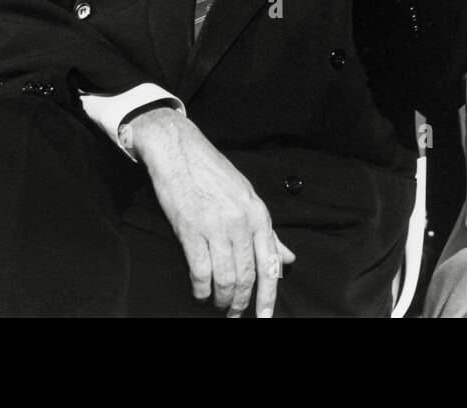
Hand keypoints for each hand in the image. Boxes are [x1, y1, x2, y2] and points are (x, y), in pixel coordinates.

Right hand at [130, 108, 294, 317]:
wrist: (180, 150)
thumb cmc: (214, 173)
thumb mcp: (247, 197)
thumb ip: (268, 232)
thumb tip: (287, 258)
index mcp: (259, 214)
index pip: (270, 263)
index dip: (269, 295)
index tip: (265, 316)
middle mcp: (242, 222)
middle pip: (248, 276)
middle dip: (243, 302)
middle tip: (236, 315)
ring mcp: (216, 226)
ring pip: (226, 278)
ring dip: (222, 298)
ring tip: (219, 305)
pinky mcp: (191, 229)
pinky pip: (200, 271)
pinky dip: (201, 288)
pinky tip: (200, 292)